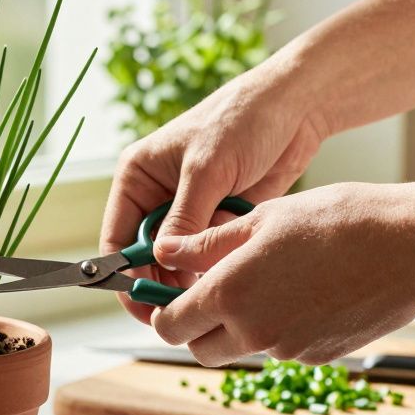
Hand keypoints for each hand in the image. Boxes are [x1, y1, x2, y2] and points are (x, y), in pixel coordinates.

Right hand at [100, 66, 326, 322]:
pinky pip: (211, 253)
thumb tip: (163, 262)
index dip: (125, 275)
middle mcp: (158, 197)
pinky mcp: (220, 218)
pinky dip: (221, 260)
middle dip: (164, 281)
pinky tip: (237, 256)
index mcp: (138, 178)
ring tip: (217, 275)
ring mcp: (191, 210)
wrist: (296, 107)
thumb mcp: (207, 170)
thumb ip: (184, 219)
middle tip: (183, 307)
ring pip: (181, 260)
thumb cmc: (242, 120)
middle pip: (148, 258)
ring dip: (197, 270)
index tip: (142, 306)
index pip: (118, 239)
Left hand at [148, 183, 414, 365]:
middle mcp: (253, 331)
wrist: (413, 248)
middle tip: (212, 290)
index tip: (169, 294)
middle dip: (197, 324)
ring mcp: (287, 349)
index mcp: (229, 295)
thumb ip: (206, 244)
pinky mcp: (318, 357)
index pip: (170, 325)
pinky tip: (302, 291)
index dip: (163, 310)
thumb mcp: (261, 219)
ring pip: (240, 348)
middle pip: (199, 347)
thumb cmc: (338, 221)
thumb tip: (165, 250)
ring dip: (238, 326)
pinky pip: (280, 348)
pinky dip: (277, 328)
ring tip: (265, 279)